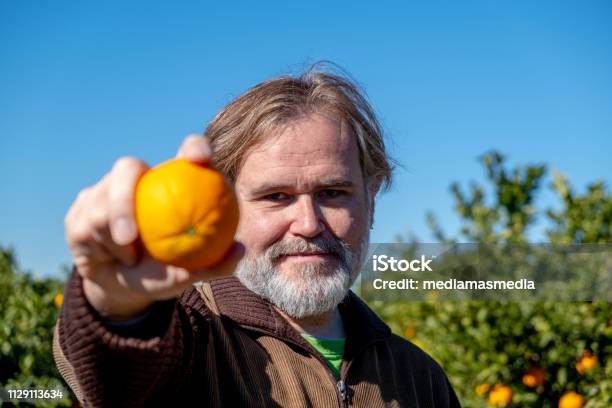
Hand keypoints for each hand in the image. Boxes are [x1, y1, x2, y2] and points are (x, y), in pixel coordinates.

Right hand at [64, 135, 243, 319]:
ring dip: (115, 241)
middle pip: (126, 167)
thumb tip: (239, 249)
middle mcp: (137, 178)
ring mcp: (104, 190)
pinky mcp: (79, 209)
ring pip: (101, 207)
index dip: (194, 147)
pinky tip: (111, 259)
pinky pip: (84, 226)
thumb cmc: (164, 272)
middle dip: (124, 199)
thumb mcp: (190, 273)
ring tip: (130, 259)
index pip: (185, 155)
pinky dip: (101, 249)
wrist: (122, 286)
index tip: (201, 157)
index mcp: (171, 182)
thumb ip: (215, 263)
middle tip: (131, 237)